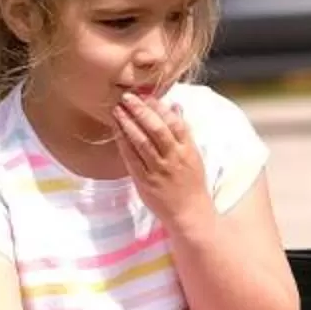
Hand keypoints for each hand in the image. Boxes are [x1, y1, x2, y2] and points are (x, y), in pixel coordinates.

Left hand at [114, 91, 208, 229]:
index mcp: (188, 150)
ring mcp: (159, 170)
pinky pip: (132, 159)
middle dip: (141, 111)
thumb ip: (183, 131)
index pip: (174, 122)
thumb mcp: (194, 154)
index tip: (146, 96)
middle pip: (157, 129)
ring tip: (118, 110)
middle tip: (127, 97)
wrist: (190, 213)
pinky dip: (124, 143)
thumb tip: (175, 106)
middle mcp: (174, 158)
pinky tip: (116, 131)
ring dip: (128, 124)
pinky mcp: (145, 182)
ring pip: (142, 142)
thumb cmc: (192, 183)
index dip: (159, 107)